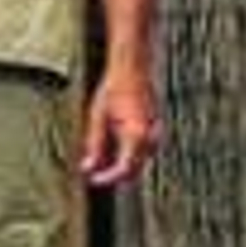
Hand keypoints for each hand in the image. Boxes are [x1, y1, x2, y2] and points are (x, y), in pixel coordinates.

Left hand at [80, 66, 161, 188]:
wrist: (133, 67)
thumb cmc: (115, 88)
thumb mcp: (98, 117)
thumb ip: (94, 145)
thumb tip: (88, 168)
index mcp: (136, 136)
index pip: (124, 171)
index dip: (107, 179)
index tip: (92, 180)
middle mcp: (151, 137)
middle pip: (134, 170)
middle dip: (113, 174)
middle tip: (93, 171)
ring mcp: (156, 133)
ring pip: (139, 161)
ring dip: (121, 164)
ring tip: (101, 154)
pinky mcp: (156, 128)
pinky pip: (144, 150)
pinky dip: (129, 152)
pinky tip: (114, 142)